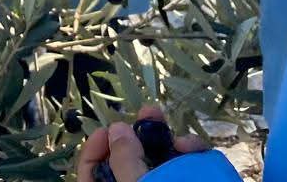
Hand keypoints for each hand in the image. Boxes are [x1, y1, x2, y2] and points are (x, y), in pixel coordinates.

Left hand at [78, 106, 208, 181]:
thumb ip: (124, 159)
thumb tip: (117, 130)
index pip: (91, 173)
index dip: (96, 148)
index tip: (111, 129)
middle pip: (128, 164)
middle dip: (142, 136)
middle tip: (153, 113)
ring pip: (159, 165)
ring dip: (171, 146)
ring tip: (185, 141)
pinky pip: (183, 172)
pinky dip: (189, 159)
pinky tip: (195, 152)